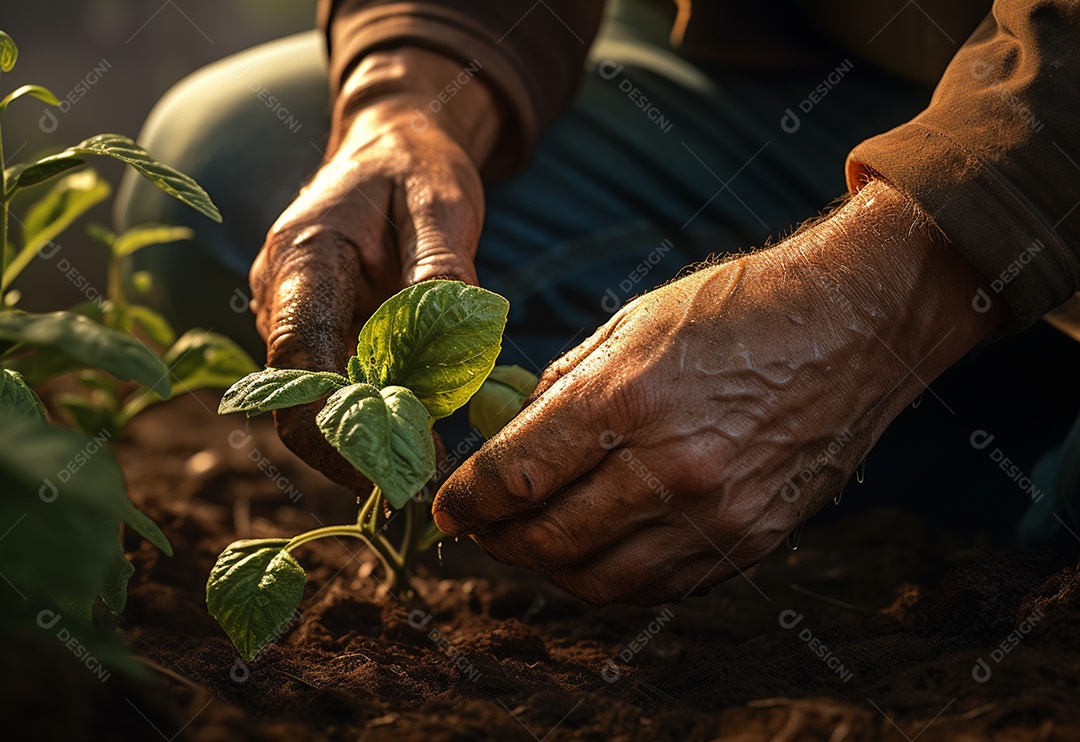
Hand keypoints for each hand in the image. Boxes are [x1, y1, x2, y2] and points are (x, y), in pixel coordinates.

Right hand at [249, 48, 499, 486]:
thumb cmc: (416, 166)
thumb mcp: (442, 202)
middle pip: (297, 391)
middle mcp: (281, 291)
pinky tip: (422, 423)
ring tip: (430, 456)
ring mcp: (291, 311)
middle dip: (350, 443)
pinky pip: (334, 380)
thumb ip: (442, 268)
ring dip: (365, 431)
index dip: (330, 422)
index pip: (298, 356)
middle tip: (423, 477)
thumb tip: (452, 342)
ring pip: (315, 394)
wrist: (391, 145)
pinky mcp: (316, 326)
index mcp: (302, 256)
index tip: (383, 467)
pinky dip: (372, 409)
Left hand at [433, 180, 1006, 604]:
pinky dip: (613, 579)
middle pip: (549, 540)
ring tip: (531, 545)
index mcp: (628, 397)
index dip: (467, 500)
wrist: (856, 323)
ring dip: (550, 569)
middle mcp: (670, 467)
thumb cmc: (741, 308)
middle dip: (498, 541)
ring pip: (600, 580)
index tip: (446, 506)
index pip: (515, 475)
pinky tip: (596, 553)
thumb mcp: (636, 320)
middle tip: (480, 529)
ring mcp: (716, 514)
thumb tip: (512, 432)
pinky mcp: (753, 540)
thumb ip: (566, 385)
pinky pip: (660, 586)